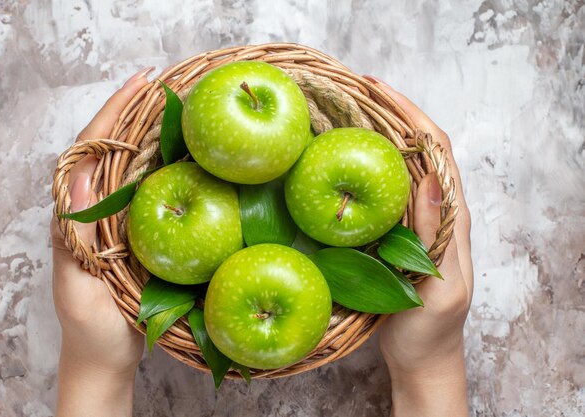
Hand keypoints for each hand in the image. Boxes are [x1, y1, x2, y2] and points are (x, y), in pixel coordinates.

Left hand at [50, 67, 153, 416]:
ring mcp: (121, 220)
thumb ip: (74, 233)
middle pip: (115, 148)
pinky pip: (155, 192)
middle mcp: (97, 209)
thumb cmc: (91, 330)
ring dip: (155, 133)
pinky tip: (192, 158)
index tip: (142, 83)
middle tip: (170, 84)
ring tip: (184, 108)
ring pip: (135, 166)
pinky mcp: (141, 234)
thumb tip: (78, 169)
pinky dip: (170, 167)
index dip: (114, 112)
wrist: (106, 360)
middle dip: (138, 112)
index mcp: (75, 215)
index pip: (91, 149)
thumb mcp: (77, 284)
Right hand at [366, 76, 472, 416]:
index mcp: (452, 218)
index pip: (436, 150)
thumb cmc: (430, 331)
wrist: (421, 358)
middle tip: (352, 90)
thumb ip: (439, 237)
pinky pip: (383, 188)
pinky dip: (367, 164)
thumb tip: (434, 180)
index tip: (377, 90)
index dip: (410, 113)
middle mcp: (435, 211)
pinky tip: (344, 157)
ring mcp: (415, 220)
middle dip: (389, 112)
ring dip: (377, 132)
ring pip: (400, 164)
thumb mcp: (438, 289)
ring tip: (345, 110)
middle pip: (418, 147)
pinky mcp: (397, 232)